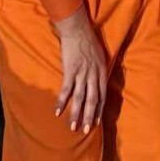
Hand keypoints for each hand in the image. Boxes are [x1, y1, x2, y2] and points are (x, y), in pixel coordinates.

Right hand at [54, 6, 106, 133]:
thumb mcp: (99, 56)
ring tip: (72, 127)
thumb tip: (97, 83)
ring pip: (80, 98)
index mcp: (101, 72)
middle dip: (88, 116)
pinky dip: (61, 101)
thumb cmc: (88, 41)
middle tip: (85, 131)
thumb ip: (98, 71)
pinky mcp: (70, 70)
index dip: (98, 110)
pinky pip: (66, 89)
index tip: (95, 122)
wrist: (77, 29)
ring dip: (76, 113)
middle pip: (92, 100)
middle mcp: (94, 75)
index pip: (102, 95)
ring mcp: (82, 73)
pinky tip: (57, 111)